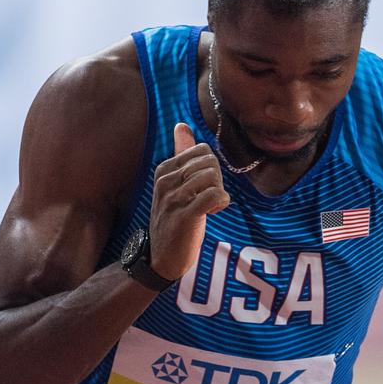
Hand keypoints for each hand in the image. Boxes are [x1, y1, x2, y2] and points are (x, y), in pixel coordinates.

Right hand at [149, 123, 230, 278]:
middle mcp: (165, 182)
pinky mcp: (184, 216)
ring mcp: (173, 199)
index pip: (201, 151)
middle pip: (209, 162)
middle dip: (217, 180)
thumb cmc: (173, 220)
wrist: (161, 258)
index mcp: (164, 170)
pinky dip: (220, 203)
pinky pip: (214, 196)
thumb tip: (182, 125)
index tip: (203, 187)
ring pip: (212, 178)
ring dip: (218, 193)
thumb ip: (180, 154)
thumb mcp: (174, 184)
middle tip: (209, 198)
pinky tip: (212, 212)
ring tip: (209, 207)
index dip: (211, 168)